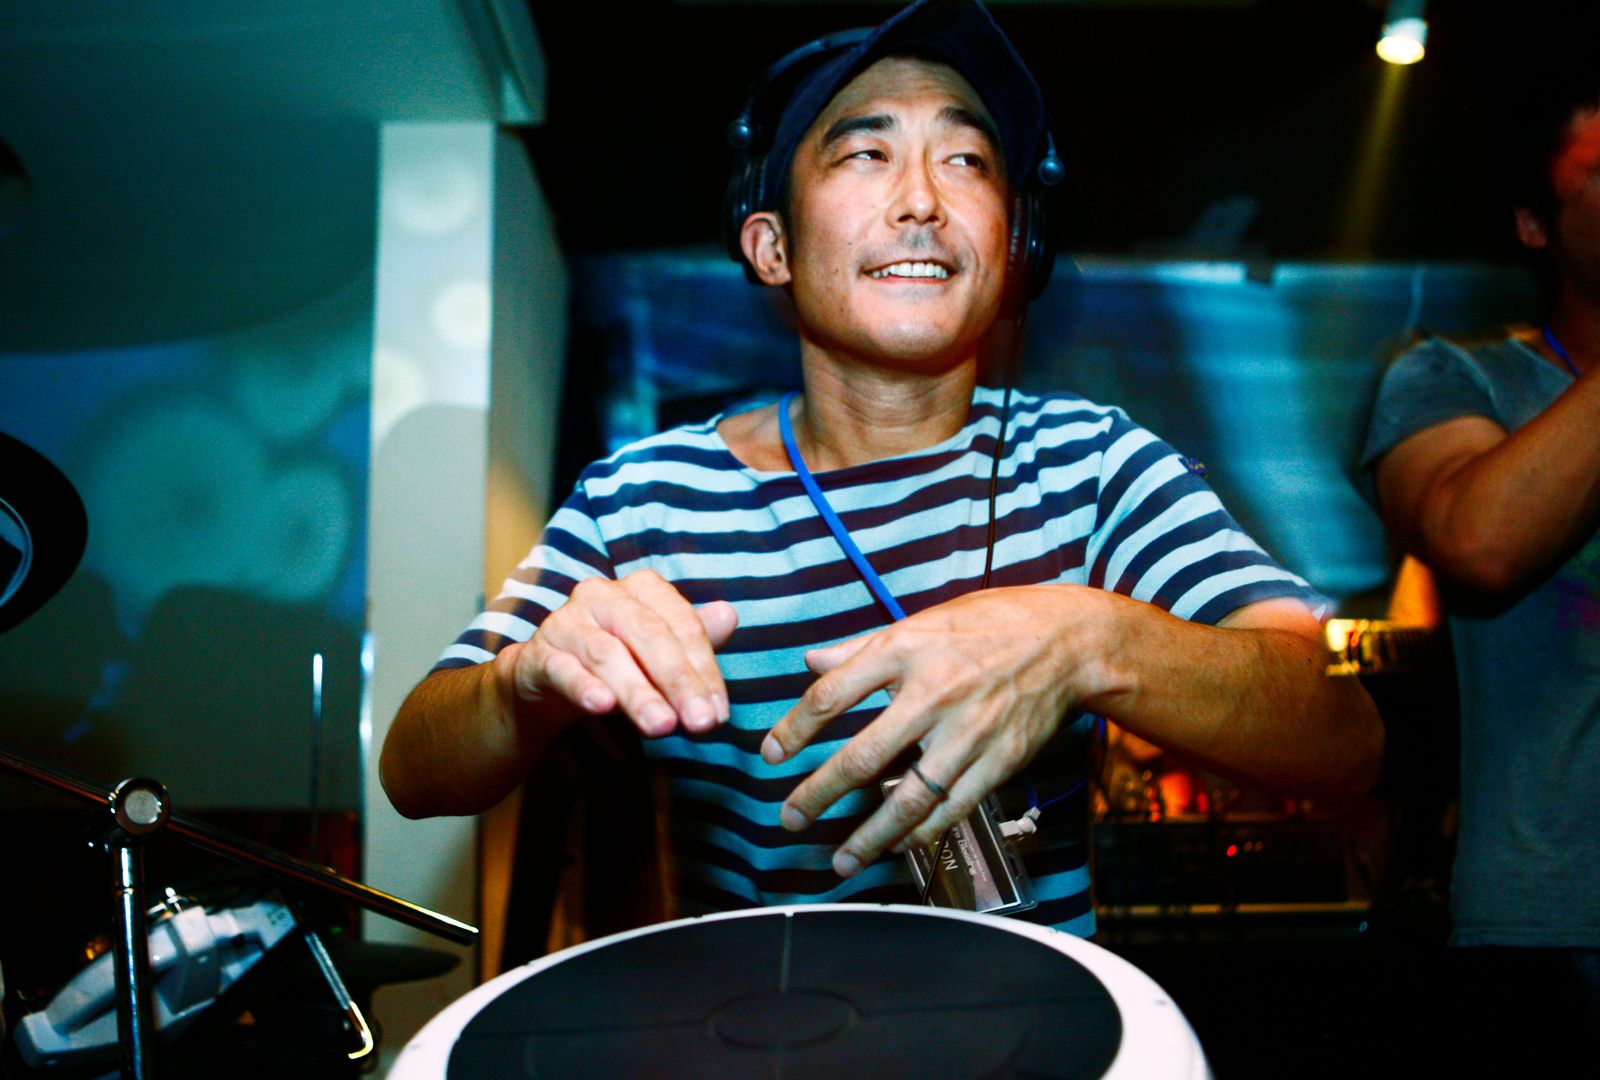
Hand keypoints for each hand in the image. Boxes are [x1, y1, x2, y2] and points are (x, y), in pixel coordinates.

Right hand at [503, 569, 737, 736]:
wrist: (548, 678)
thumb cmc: (620, 660)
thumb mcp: (660, 652)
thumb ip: (695, 637)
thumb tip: (729, 615)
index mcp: (641, 588)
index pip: (681, 624)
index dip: (705, 669)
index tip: (719, 713)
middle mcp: (602, 595)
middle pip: (648, 635)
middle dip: (678, 681)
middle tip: (700, 723)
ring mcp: (566, 622)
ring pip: (607, 654)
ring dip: (638, 692)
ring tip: (662, 726)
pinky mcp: (538, 654)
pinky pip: (562, 669)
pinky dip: (584, 687)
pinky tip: (603, 707)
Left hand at [761, 585, 1122, 876]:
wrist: (1068, 641)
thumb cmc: (990, 623)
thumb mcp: (921, 620)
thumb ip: (861, 647)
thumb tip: (810, 662)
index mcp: (905, 650)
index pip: (831, 695)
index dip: (794, 729)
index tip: (771, 755)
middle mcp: (933, 693)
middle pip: (863, 756)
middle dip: (819, 794)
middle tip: (790, 819)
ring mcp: (968, 732)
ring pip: (908, 797)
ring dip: (869, 836)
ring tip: (840, 860)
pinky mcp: (1000, 760)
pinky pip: (952, 808)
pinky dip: (921, 833)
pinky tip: (897, 846)